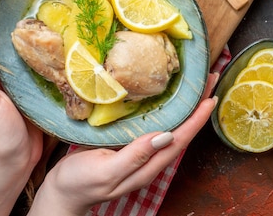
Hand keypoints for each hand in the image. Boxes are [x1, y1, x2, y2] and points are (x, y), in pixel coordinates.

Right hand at [29, 73, 219, 215]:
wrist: (61, 193)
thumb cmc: (79, 183)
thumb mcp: (106, 171)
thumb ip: (136, 156)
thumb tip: (166, 135)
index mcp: (149, 165)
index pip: (182, 138)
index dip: (198, 117)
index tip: (211, 95)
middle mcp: (152, 157)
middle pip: (183, 129)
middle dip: (199, 105)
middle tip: (211, 78)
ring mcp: (143, 151)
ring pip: (173, 125)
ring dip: (188, 104)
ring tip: (198, 83)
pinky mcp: (132, 144)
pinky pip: (157, 124)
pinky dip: (169, 108)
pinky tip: (170, 96)